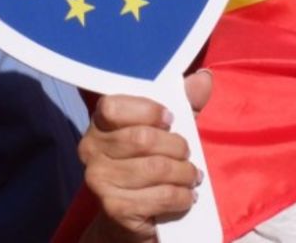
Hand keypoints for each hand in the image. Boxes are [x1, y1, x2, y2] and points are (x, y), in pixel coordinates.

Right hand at [79, 74, 212, 241]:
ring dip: (184, 173)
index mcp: (100, 124)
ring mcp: (99, 180)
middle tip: (187, 154)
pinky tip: (186, 196)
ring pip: (156, 168)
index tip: (170, 119)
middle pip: (142, 139)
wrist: (132, 216)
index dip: (148, 111)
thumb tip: (204, 78)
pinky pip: (161, 196)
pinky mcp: (115, 208)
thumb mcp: (168, 130)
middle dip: (176, 146)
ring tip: (191, 176)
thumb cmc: (151, 164)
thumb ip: (185, 104)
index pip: (114, 107)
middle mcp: (91, 150)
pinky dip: (182, 196)